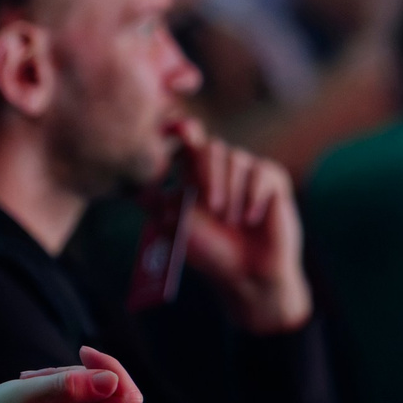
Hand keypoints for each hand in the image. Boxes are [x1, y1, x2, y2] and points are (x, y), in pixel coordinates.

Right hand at [0, 346, 144, 402]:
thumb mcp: (27, 396)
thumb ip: (69, 386)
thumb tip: (113, 379)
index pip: (125, 399)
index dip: (111, 367)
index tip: (84, 351)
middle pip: (111, 392)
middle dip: (77, 376)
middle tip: (38, 378)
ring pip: (100, 393)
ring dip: (68, 381)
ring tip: (34, 388)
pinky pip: (93, 400)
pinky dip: (69, 391)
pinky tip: (42, 397)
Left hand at [170, 120, 312, 334]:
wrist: (247, 273)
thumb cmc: (211, 252)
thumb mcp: (177, 227)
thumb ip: (156, 204)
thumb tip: (130, 187)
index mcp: (196, 175)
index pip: (189, 140)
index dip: (184, 130)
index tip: (180, 129)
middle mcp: (221, 169)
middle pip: (211, 147)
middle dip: (210, 175)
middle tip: (214, 208)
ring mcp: (248, 172)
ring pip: (236, 158)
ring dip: (231, 193)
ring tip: (232, 221)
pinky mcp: (272, 179)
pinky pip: (261, 172)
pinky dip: (253, 197)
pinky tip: (251, 219)